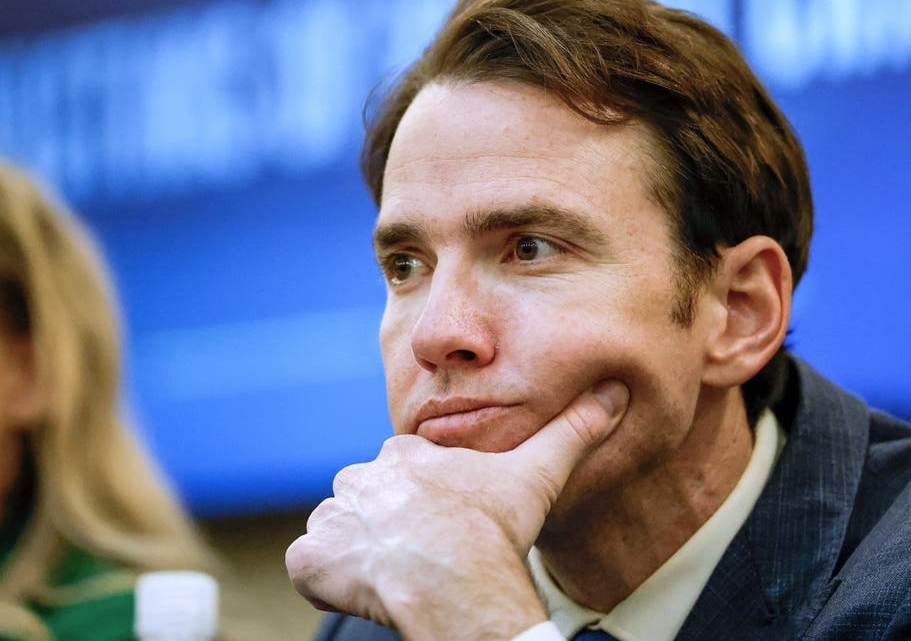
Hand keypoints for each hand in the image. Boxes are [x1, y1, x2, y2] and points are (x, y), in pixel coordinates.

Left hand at [286, 380, 627, 640]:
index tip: (440, 523)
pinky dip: (326, 578)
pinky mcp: (312, 560)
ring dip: (356, 550)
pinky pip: (309, 566)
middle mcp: (361, 478)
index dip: (419, 500)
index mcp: (404, 455)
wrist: (457, 581)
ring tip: (395, 572)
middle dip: (384, 522)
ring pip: (338, 529)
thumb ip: (572, 430)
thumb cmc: (493, 530)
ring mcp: (333, 518)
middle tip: (418, 550)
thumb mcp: (536, 473)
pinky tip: (363, 588)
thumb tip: (613, 392)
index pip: (400, 470)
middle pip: (366, 498)